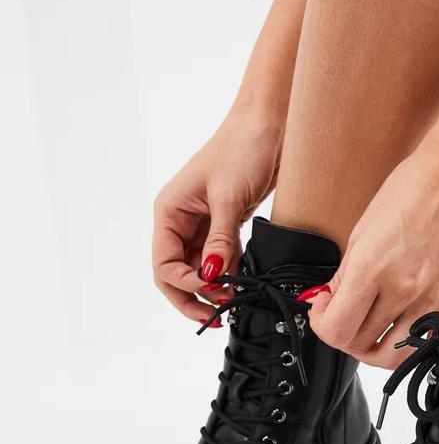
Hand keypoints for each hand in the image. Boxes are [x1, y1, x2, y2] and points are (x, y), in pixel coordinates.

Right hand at [152, 109, 282, 322]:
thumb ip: (219, 240)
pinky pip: (220, 260)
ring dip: (212, 291)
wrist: (270, 125)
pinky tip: (241, 287)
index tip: (213, 290)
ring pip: (198, 271)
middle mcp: (180, 221)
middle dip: (192, 298)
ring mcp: (202, 225)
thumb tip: (211, 275)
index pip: (164, 264)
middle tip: (215, 318)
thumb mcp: (228, 197)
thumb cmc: (242, 148)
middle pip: (175, 274)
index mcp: (169, 211)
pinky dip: (228, 276)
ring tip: (232, 304)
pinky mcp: (224, 226)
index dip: (185, 284)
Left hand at [307, 152, 438, 368]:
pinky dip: (401, 340)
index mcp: (373, 268)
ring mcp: (431, 300)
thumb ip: (343, 278)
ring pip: (391, 356)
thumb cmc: (409, 193)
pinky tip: (394, 320)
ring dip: (371, 346)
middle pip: (360, 345)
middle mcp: (404, 290)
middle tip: (342, 314)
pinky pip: (420, 343)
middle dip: (342, 334)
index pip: (337, 330)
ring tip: (367, 326)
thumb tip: (329, 306)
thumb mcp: (361, 233)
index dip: (322, 325)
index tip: (323, 309)